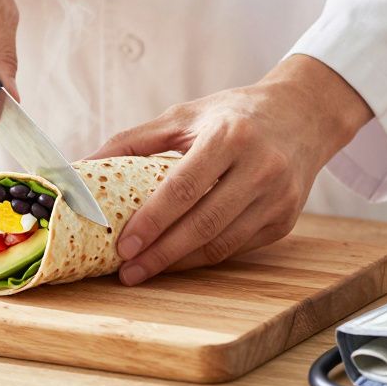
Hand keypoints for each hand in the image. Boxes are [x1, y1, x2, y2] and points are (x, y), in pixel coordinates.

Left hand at [90, 55, 372, 284]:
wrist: (302, 116)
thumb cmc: (233, 115)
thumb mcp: (184, 116)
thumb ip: (134, 140)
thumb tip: (84, 164)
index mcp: (231, 137)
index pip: (184, 188)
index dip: (152, 221)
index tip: (123, 245)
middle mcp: (261, 168)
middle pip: (203, 223)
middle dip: (161, 253)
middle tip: (127, 271)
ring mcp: (278, 197)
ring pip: (222, 243)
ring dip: (180, 262)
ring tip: (145, 269)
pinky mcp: (286, 219)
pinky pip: (238, 247)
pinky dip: (204, 257)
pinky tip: (178, 260)